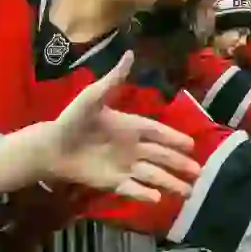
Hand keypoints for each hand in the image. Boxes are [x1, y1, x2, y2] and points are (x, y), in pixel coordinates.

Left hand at [44, 51, 200, 202]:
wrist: (52, 147)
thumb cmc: (73, 120)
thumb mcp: (93, 97)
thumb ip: (115, 79)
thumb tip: (130, 52)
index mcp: (133, 127)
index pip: (160, 133)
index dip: (176, 139)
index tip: (192, 145)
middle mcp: (135, 148)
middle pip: (163, 157)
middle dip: (181, 164)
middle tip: (199, 172)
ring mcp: (127, 166)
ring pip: (154, 176)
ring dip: (171, 183)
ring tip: (188, 191)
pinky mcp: (115, 183)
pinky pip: (134, 189)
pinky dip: (145, 194)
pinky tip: (157, 199)